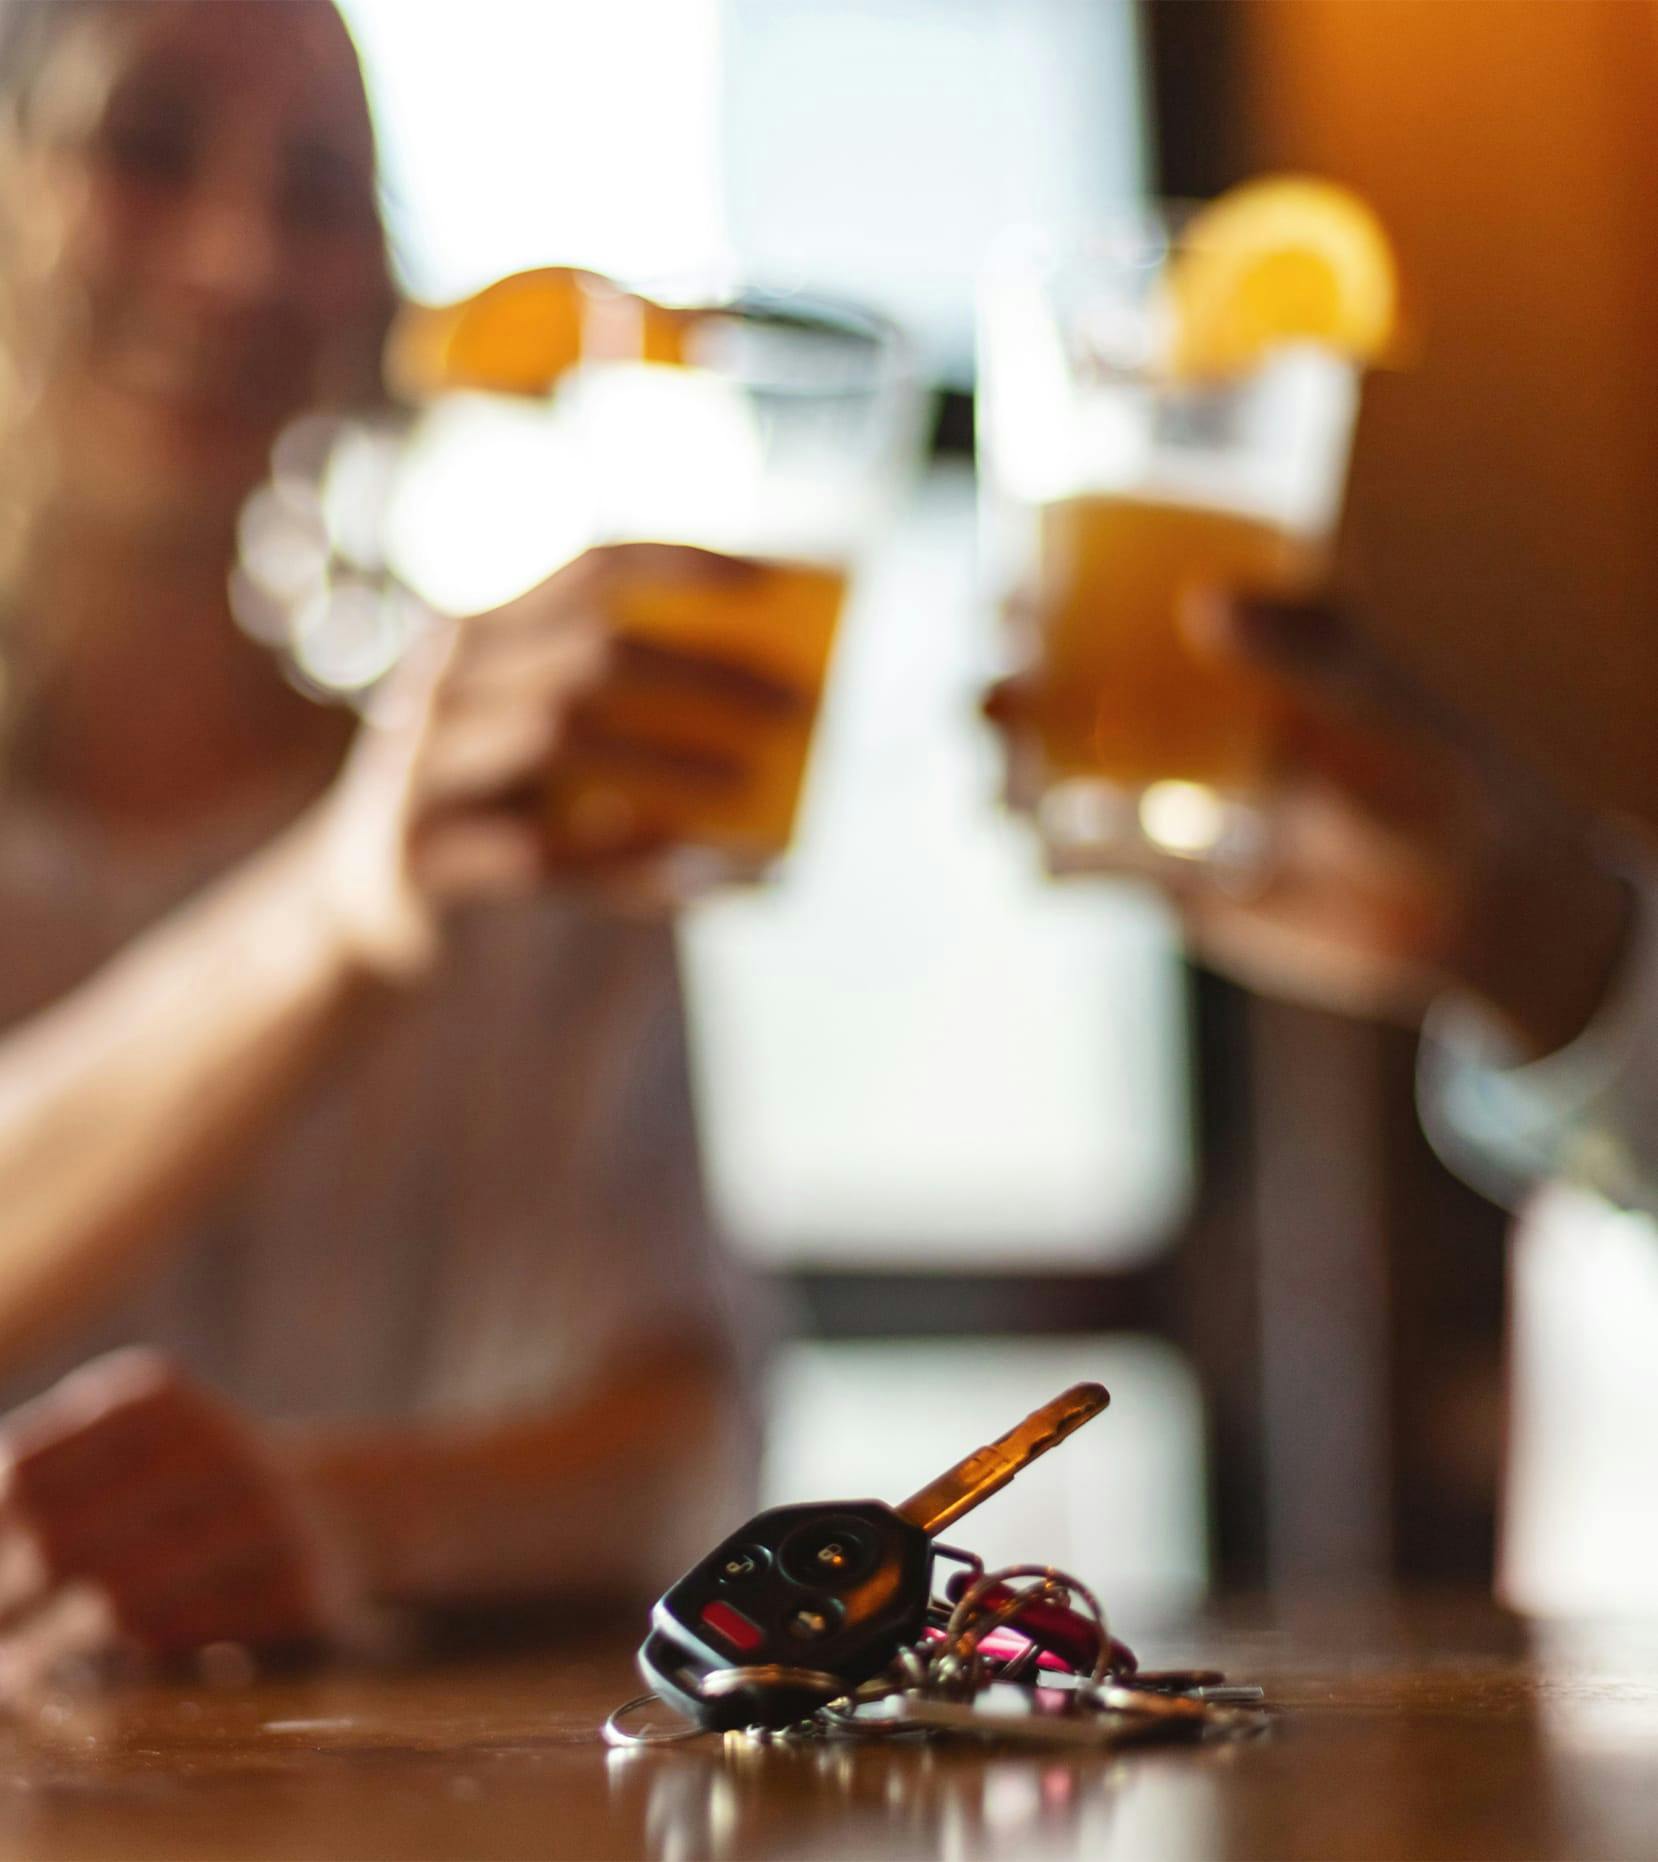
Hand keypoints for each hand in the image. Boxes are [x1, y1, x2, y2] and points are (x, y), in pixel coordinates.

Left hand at [0, 1351, 357, 1698]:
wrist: (326, 1505)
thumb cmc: (178, 1484)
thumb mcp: (111, 1446)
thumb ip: (32, 1479)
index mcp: (154, 1396)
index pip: (25, 1472)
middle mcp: (218, 1444)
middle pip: (64, 1543)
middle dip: (2, 1603)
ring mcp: (267, 1514)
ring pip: (120, 1602)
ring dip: (47, 1651)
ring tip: (11, 1672)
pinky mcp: (300, 1585)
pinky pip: (183, 1638)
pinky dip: (133, 1654)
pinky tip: (115, 1655)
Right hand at [308, 544, 800, 975]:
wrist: (372, 905)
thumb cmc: (501, 809)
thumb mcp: (563, 748)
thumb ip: (642, 720)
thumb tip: (783, 722)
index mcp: (483, 630)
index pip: (589, 567)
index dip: (682, 563)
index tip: (773, 580)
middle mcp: (442, 679)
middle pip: (591, 651)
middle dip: (705, 674)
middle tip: (798, 709)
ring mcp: (417, 761)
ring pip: (559, 735)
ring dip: (674, 764)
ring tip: (755, 789)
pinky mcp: (416, 851)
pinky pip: (540, 853)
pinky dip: (632, 867)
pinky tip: (709, 879)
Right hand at [986, 592, 1630, 1051]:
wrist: (1472, 913)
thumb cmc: (1447, 778)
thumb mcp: (1389, 704)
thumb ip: (1313, 652)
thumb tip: (1204, 604)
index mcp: (1224, 653)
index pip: (1111, 602)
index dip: (1043, 592)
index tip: (1007, 591)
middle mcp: (1182, 718)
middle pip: (1060, 694)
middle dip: (1004, 695)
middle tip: (988, 701)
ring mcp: (1170, 800)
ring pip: (1059, 782)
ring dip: (1009, 781)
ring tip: (998, 793)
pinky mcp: (1175, 881)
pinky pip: (1096, 874)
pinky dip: (1057, 874)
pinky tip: (1043, 871)